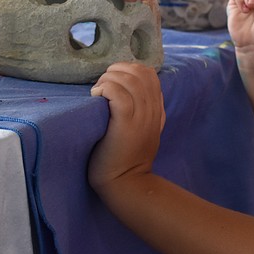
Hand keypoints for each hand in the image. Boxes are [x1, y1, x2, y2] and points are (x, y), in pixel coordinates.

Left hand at [88, 62, 165, 188]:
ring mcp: (141, 116)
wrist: (127, 183)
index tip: (113, 81)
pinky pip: (117, 93)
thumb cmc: (128, 157)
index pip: (149, 73)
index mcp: (157, 108)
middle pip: (139, 71)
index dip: (128, 69)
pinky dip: (104, 88)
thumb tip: (127, 89)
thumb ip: (143, 110)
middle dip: (116, 71)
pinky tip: (96, 97)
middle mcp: (152, 109)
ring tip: (97, 92)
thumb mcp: (144, 130)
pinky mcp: (125, 123)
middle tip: (102, 86)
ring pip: (127, 79)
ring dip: (107, 79)